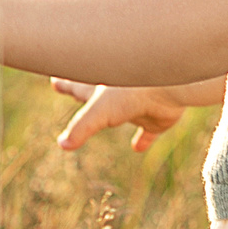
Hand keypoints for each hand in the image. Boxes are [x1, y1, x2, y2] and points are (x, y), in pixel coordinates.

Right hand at [52, 78, 190, 153]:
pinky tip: (137, 148)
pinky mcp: (156, 119)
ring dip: (114, 116)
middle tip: (69, 88)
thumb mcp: (99, 109)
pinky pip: (148, 133)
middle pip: (95, 94)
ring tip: (110, 119)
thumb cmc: (133, 89)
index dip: (66, 84)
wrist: (173, 85)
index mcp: (101, 87)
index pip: (78, 86)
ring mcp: (137, 106)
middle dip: (81, 91)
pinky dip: (142, 140)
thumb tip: (62, 145)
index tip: (54, 80)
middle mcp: (118, 94)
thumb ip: (80, 127)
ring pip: (121, 112)